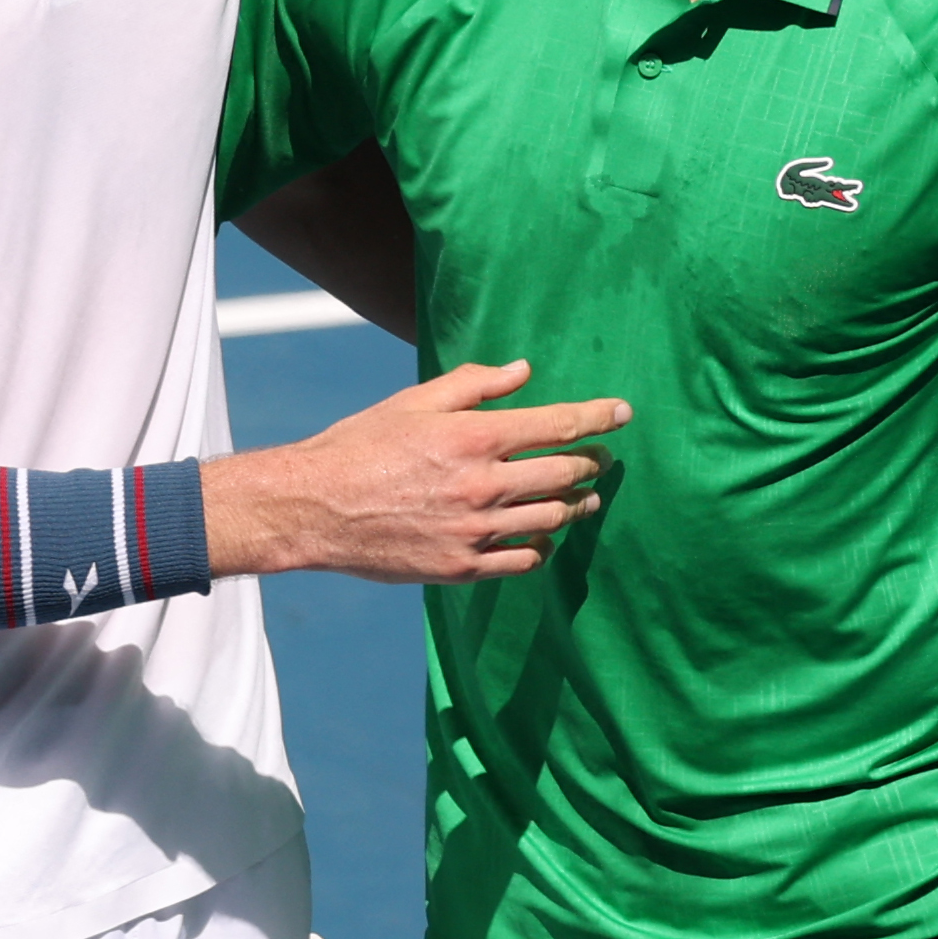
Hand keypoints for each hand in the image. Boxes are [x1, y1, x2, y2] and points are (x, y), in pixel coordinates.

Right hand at [208, 361, 626, 582]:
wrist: (314, 508)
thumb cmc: (360, 445)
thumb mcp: (414, 402)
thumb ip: (474, 385)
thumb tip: (523, 371)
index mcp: (474, 437)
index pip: (559, 425)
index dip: (598, 417)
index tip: (623, 412)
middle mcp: (482, 485)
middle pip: (565, 474)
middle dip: (592, 462)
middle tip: (601, 458)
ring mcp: (475, 531)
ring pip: (552, 519)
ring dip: (576, 506)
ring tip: (584, 498)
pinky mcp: (461, 567)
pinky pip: (523, 560)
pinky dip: (541, 546)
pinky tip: (543, 537)